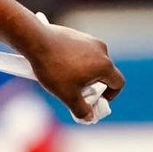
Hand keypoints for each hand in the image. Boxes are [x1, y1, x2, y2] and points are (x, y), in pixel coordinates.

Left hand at [0, 13, 124, 123]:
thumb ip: (81, 109)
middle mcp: (101, 49)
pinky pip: (80, 50)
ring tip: (64, 76)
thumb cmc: (53, 68)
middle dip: (94, 83)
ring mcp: (88, 39)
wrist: (34, 40)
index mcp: (104, 65)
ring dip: (83, 70)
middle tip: (77, 90)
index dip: (110, 95)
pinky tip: (58, 64)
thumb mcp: (67, 95)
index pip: (118, 83)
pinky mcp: (75, 33)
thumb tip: (89, 117)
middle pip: (104, 71)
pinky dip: (74, 59)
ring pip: (92, 60)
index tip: (96, 99)